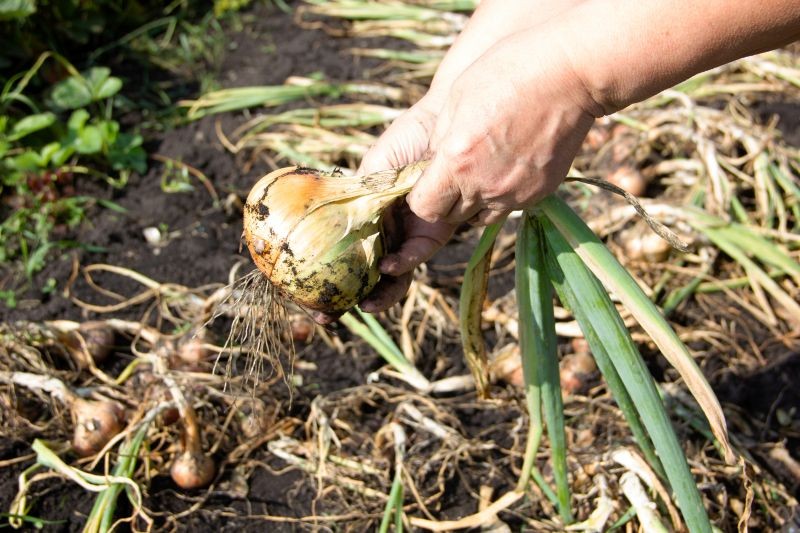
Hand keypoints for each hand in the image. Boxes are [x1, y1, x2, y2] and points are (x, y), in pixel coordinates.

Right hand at [311, 99, 454, 323]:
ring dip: (379, 293)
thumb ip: (355, 194)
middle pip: (364, 273)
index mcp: (365, 217)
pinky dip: (402, 263)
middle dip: (345, 298)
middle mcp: (385, 231)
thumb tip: (330, 223)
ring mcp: (407, 235)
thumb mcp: (372, 167)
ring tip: (364, 305)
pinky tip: (389, 267)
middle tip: (326, 314)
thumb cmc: (407, 140)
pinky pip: (415, 255)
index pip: (341, 254)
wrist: (444, 127)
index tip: (304, 298)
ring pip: (391, 274)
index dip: (324, 278)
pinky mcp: (433, 234)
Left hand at [407, 28, 598, 225]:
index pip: (424, 208)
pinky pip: (510, 206)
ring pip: (481, 217)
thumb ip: (438, 137)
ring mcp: (514, 193)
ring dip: (473, 202)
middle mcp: (484, 186)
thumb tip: (431, 160)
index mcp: (456, 162)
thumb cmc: (508, 73)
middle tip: (452, 174)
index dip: (420, 197)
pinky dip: (502, 194)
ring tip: (480, 171)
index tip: (426, 179)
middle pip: (450, 217)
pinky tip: (508, 165)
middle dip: (445, 201)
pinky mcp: (539, 192)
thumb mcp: (457, 97)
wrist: (570, 74)